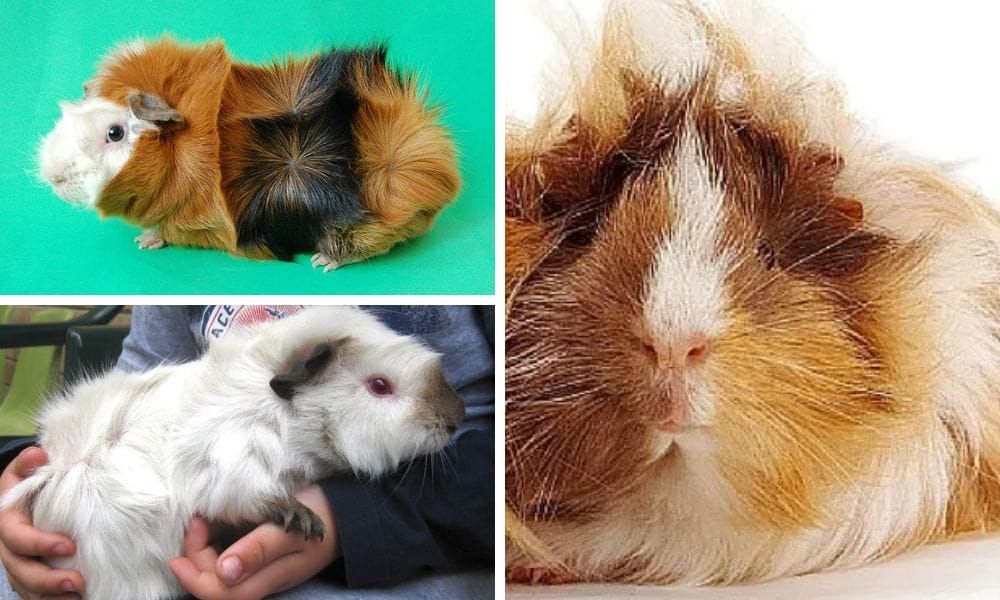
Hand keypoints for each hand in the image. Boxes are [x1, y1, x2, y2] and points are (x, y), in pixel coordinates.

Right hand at [0, 447, 83, 598]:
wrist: (23, 500)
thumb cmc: (30, 484)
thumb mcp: (25, 470)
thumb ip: (28, 464)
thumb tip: (37, 453)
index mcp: (7, 522)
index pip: (18, 538)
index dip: (39, 544)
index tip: (69, 546)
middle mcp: (8, 548)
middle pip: (21, 570)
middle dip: (47, 579)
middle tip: (77, 581)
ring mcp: (17, 565)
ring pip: (27, 587)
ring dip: (51, 596)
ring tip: (79, 596)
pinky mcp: (29, 577)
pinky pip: (35, 595)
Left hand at [169, 485, 339, 599]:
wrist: (348, 511)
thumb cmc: (321, 517)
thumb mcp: (289, 530)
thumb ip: (257, 551)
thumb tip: (224, 572)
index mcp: (266, 580)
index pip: (218, 593)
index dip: (193, 576)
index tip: (179, 552)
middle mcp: (259, 580)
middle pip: (214, 584)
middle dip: (196, 556)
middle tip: (198, 520)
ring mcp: (259, 569)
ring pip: (218, 572)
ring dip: (203, 549)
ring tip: (203, 519)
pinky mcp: (260, 556)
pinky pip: (228, 559)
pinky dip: (215, 543)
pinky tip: (215, 523)